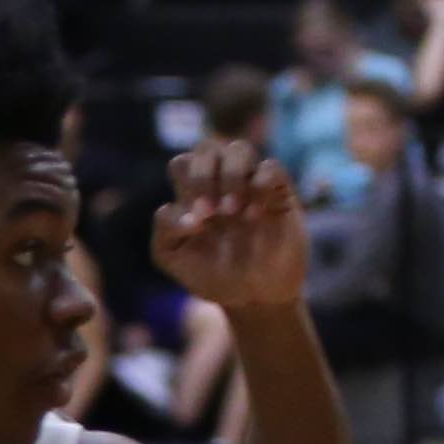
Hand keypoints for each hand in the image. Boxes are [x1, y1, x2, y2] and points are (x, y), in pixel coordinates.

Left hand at [150, 139, 310, 315]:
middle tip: (211, 214)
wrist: (252, 296)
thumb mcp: (174, 259)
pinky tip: (254, 216)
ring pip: (239, 148)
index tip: (195, 223)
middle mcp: (220, 182)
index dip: (185, 186)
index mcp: (193, 193)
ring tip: (231, 212)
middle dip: (203, 176)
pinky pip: (271, 166)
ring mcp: (250, 184)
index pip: (182, 163)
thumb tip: (185, 214)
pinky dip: (260, 185)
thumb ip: (165, 231)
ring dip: (231, 177)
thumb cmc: (211, 274)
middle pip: (207, 147)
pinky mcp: (278, 192)